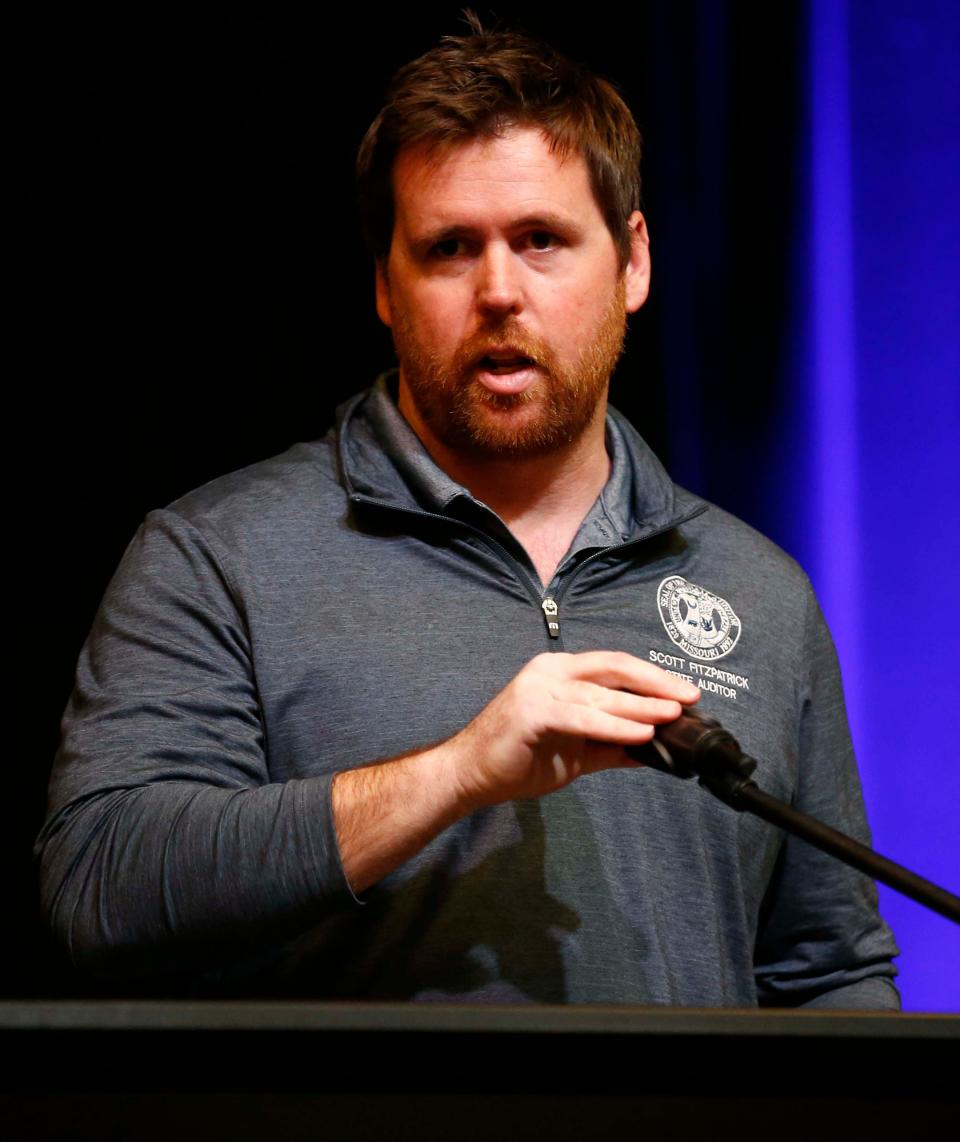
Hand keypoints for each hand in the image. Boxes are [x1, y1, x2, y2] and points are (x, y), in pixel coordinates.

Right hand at [448, 651, 699, 808]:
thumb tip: (657, 746)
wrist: (473, 774)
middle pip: (614, 669)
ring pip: (601, 694)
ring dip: (642, 705)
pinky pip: (582, 717)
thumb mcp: (578, 749)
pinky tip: (642, 733)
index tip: (686, 692)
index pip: (616, 665)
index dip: (653, 676)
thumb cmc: (522, 758)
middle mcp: (551, 670)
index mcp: (562, 671)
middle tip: (690, 698)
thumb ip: (613, 743)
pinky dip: (614, 725)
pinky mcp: (531, 711)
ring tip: (673, 716)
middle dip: (656, 684)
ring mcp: (539, 687)